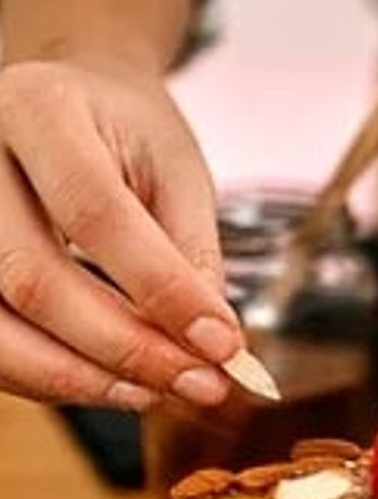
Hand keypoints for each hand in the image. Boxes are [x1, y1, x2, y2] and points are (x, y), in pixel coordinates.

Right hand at [0, 55, 239, 408]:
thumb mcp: (176, 172)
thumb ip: (191, 255)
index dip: (162, 290)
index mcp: (40, 110)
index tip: (223, 345)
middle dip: (125, 348)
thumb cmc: (126, 135)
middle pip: (33, 279)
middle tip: (200, 384)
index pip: (96, 214)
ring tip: (157, 392)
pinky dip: (51, 380)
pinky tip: (113, 384)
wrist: (69, 106)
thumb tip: (213, 348)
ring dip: (82, 379)